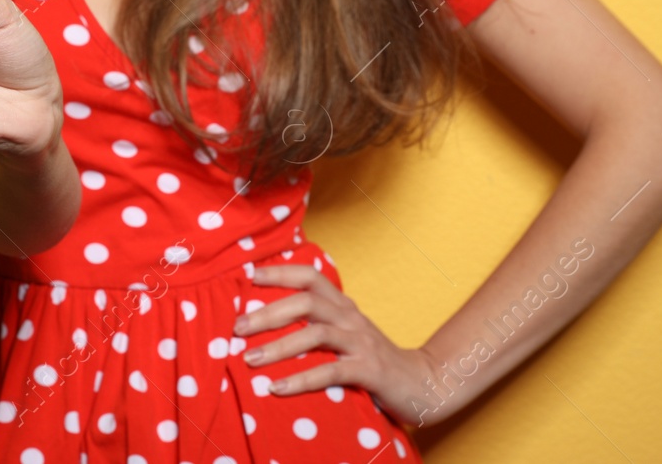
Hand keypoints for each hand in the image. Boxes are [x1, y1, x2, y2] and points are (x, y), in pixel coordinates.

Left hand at [232, 263, 442, 427]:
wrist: (424, 383)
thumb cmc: (372, 358)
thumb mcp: (345, 334)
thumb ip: (317, 323)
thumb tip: (268, 317)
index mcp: (343, 305)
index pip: (309, 277)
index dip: (279, 272)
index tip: (248, 277)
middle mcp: (350, 317)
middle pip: (306, 302)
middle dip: (268, 313)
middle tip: (237, 329)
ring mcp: (361, 343)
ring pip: (315, 335)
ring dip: (278, 347)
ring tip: (250, 360)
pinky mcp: (369, 371)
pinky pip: (330, 372)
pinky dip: (301, 380)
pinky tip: (277, 389)